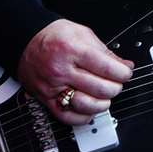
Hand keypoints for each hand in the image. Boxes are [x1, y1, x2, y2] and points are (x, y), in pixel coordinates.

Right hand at [18, 19, 133, 126]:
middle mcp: (62, 70)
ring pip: (86, 105)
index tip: (126, 73)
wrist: (26, 41)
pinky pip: (67, 116)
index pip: (107, 68)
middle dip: (115, 88)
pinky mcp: (46, 99)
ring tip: (105, 97)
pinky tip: (90, 110)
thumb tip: (125, 65)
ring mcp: (53, 86)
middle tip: (116, 84)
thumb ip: (105, 51)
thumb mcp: (83, 34)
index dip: (123, 73)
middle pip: (100, 88)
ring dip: (102, 104)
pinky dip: (83, 117)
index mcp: (73, 50)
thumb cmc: (54, 36)